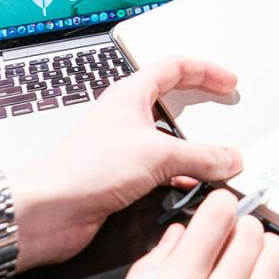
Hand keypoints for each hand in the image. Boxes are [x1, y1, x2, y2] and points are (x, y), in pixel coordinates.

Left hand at [11, 56, 243, 269]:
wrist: (49, 210)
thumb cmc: (86, 169)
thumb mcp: (157, 154)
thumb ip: (200, 156)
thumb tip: (229, 158)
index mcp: (132, 94)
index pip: (175, 67)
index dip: (205, 71)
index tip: (228, 83)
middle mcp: (127, 116)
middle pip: (171, 100)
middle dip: (200, 107)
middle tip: (224, 112)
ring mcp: (123, 146)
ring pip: (167, 137)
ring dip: (192, 146)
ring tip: (217, 154)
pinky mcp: (121, 176)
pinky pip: (160, 168)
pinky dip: (180, 173)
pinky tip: (193, 184)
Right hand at [64, 192, 278, 278]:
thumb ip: (146, 274)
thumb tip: (172, 241)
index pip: (214, 219)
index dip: (219, 204)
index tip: (218, 207)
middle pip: (250, 236)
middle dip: (243, 225)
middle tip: (236, 231)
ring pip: (276, 264)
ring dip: (270, 248)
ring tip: (260, 251)